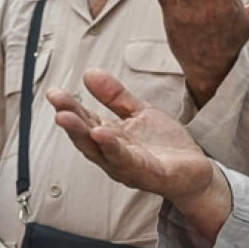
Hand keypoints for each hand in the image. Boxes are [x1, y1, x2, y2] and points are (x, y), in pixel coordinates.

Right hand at [48, 68, 231, 238]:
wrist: (195, 171)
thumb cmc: (165, 146)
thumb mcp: (140, 113)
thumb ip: (115, 96)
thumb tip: (90, 73)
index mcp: (111, 138)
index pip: (86, 121)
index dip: (69, 107)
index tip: (54, 93)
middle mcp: (114, 155)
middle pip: (87, 138)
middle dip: (70, 121)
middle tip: (56, 105)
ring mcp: (129, 167)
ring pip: (102, 151)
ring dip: (83, 135)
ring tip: (68, 118)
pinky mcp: (149, 174)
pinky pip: (128, 162)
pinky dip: (113, 149)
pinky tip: (103, 135)